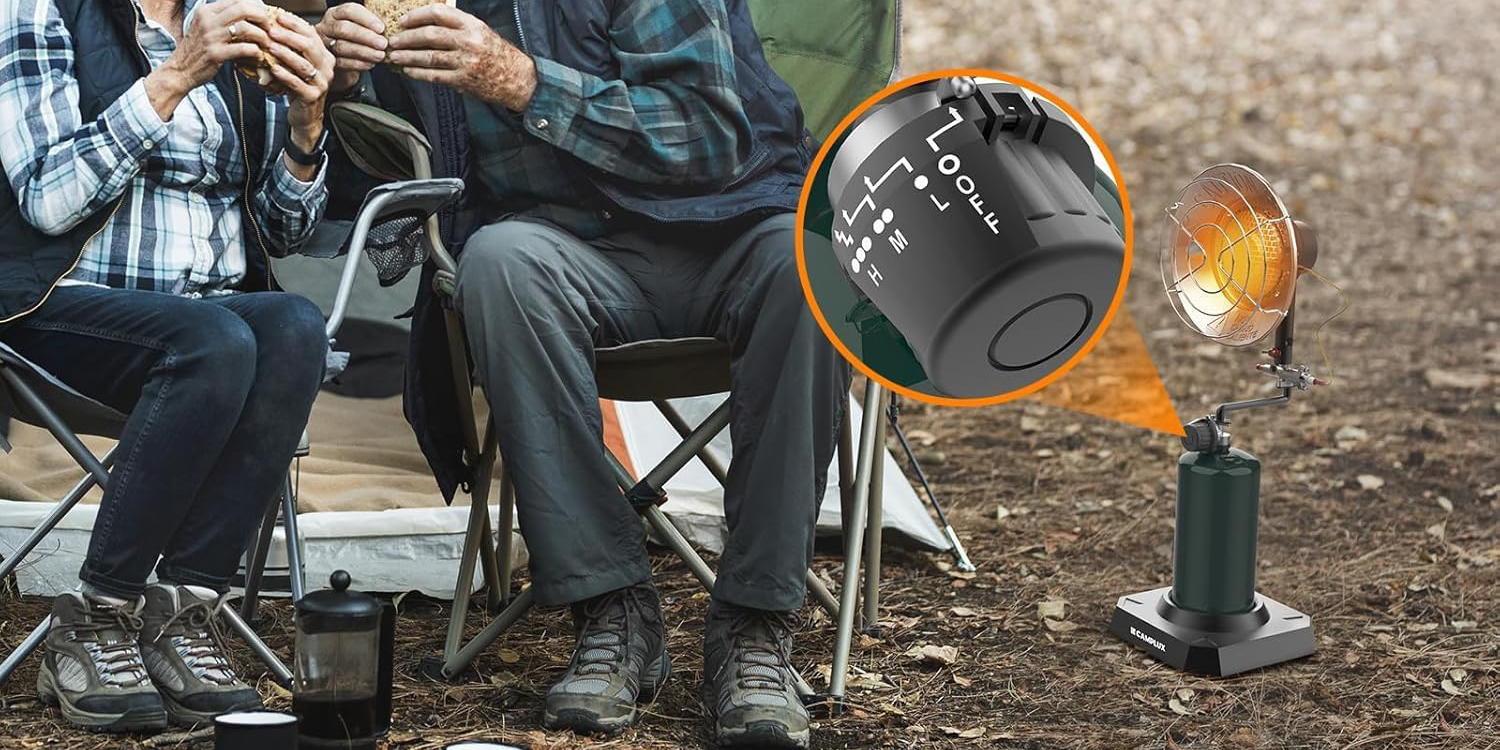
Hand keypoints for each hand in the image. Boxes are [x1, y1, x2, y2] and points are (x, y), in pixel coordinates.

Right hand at [148, 0, 272, 117]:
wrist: (181, 70)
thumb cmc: (198, 49)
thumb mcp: (206, 27)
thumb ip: (223, 18)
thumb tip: (249, 11)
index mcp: (206, 11)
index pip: (236, 0)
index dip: (255, 7)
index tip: (264, 16)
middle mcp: (208, 21)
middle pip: (243, 8)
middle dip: (261, 17)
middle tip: (268, 27)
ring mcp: (211, 37)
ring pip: (245, 27)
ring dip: (262, 35)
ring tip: (266, 43)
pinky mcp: (216, 54)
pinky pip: (243, 48)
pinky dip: (256, 51)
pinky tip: (258, 55)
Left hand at [263, 12, 334, 136]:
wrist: (306, 115)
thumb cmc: (299, 87)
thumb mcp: (299, 65)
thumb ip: (294, 49)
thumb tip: (275, 26)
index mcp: (324, 57)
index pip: (312, 35)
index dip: (295, 25)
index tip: (278, 17)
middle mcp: (326, 69)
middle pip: (310, 47)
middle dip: (289, 37)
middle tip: (272, 30)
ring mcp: (321, 84)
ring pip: (303, 65)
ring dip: (285, 54)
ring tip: (270, 47)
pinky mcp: (312, 97)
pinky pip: (297, 83)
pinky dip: (284, 75)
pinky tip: (273, 68)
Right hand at [315, 3, 388, 94]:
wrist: (342, 61)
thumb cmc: (355, 40)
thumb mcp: (362, 27)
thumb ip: (372, 24)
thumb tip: (394, 25)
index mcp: (335, 14)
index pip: (349, 11)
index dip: (366, 19)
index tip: (381, 28)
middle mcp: (327, 27)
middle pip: (344, 29)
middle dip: (366, 36)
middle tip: (383, 44)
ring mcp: (324, 44)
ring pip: (342, 46)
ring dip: (364, 51)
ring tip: (380, 56)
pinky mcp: (328, 61)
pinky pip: (342, 62)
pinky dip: (358, 64)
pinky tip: (371, 64)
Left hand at [386, 5, 536, 110]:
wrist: (517, 80)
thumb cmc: (496, 54)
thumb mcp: (481, 32)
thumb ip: (457, 25)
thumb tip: (426, 22)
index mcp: (472, 25)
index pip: (438, 13)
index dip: (417, 16)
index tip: (403, 21)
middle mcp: (468, 41)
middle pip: (429, 35)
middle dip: (406, 38)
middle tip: (393, 41)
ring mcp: (465, 62)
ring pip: (428, 56)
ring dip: (407, 56)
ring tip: (394, 57)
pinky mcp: (462, 81)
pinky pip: (433, 75)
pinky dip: (417, 73)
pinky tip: (408, 71)